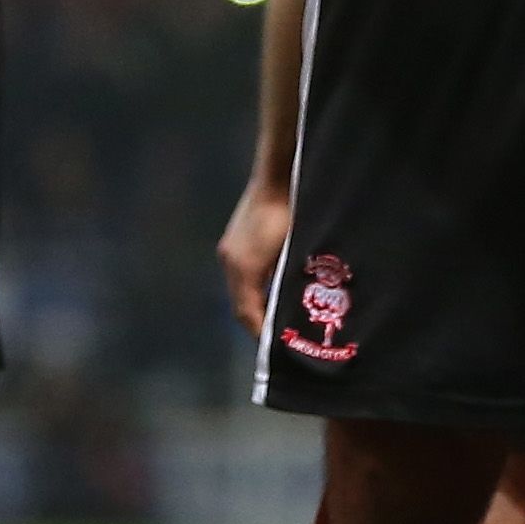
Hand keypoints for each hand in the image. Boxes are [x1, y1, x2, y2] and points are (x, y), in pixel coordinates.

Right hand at [217, 176, 291, 337]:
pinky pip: (242, 274)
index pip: (247, 312)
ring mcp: (230, 250)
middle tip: (280, 336)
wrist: (280, 176)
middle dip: (258, 321)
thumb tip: (289, 311)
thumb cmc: (291, 213)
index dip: (261, 332)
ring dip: (257, 304)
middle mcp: (231, 261)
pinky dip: (256, 288)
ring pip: (242, 289)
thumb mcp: (293, 251)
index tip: (277, 347)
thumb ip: (287, 283)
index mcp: (243, 267)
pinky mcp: (234, 240)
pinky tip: (273, 289)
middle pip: (241, 304)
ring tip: (279, 316)